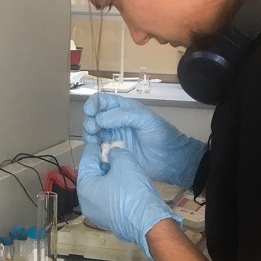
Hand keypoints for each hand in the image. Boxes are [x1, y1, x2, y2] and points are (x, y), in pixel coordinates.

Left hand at [77, 142, 181, 259]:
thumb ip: (115, 153)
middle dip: (102, 162)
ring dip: (108, 175)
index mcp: (85, 187)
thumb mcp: (125, 164)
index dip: (94, 148)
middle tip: (113, 151)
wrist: (150, 224)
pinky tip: (124, 182)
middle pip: (92, 175)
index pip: (86, 160)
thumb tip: (112, 153)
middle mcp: (85, 202)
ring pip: (100, 187)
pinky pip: (107, 198)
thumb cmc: (133, 192)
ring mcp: (97, 214)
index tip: (100, 139)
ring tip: (120, 165)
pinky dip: (113, 188)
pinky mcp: (109, 221)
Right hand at [83, 93, 206, 188]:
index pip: (102, 101)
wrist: (170, 159)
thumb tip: (98, 119)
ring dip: (89, 135)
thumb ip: (121, 115)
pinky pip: (97, 150)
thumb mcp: (144, 118)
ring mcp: (112, 138)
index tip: (90, 112)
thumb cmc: (160, 134)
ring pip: (92, 133)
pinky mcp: (112, 155)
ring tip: (95, 140)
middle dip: (89, 121)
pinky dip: (93, 149)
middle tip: (94, 129)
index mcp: (122, 109)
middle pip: (93, 117)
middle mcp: (114, 122)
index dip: (93, 104)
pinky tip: (97, 151)